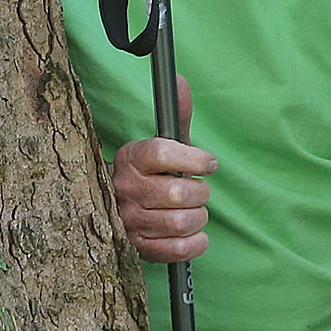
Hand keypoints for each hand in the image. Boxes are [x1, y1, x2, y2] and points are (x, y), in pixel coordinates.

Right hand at [111, 79, 211, 263]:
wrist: (121, 209)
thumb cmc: (153, 175)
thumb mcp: (164, 144)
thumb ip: (178, 115)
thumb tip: (180, 80)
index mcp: (130, 158)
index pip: (162, 153)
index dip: (193, 158)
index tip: (208, 163)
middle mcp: (125, 189)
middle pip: (180, 192)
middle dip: (200, 192)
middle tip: (197, 190)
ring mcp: (129, 220)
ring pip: (182, 222)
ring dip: (199, 217)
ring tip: (193, 211)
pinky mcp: (138, 247)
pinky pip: (178, 249)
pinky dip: (195, 242)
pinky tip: (193, 233)